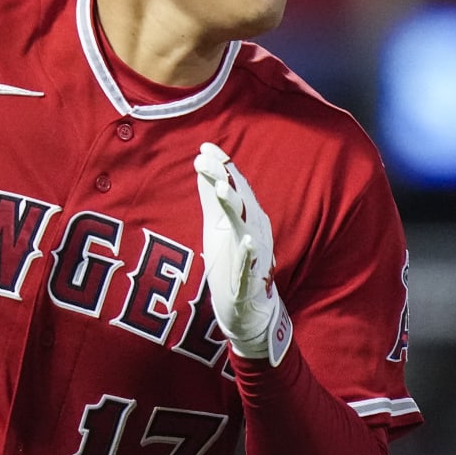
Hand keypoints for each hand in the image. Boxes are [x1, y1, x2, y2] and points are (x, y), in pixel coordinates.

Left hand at [194, 142, 291, 365]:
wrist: (248, 306)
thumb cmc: (232, 258)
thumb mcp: (218, 223)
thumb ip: (211, 195)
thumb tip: (202, 162)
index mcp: (246, 215)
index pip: (234, 184)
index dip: (221, 166)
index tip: (204, 148)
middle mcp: (253, 228)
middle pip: (239, 198)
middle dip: (223, 178)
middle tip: (203, 160)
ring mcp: (253, 251)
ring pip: (244, 224)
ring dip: (234, 206)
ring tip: (221, 189)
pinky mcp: (250, 275)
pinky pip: (250, 262)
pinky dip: (249, 251)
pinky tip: (245, 240)